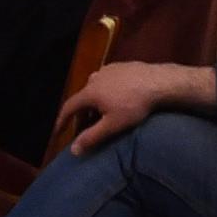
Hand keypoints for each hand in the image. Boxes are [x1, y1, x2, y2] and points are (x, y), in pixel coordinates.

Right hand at [53, 59, 211, 154]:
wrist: (159, 82)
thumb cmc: (134, 106)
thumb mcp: (112, 125)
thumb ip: (91, 137)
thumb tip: (73, 150)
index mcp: (89, 92)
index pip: (68, 107)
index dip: (61, 121)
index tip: (57, 132)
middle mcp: (94, 78)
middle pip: (82, 99)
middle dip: (81, 114)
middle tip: (85, 128)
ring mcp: (107, 70)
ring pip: (94, 90)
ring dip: (94, 103)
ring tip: (102, 116)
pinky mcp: (120, 66)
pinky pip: (106, 82)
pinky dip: (105, 93)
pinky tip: (116, 100)